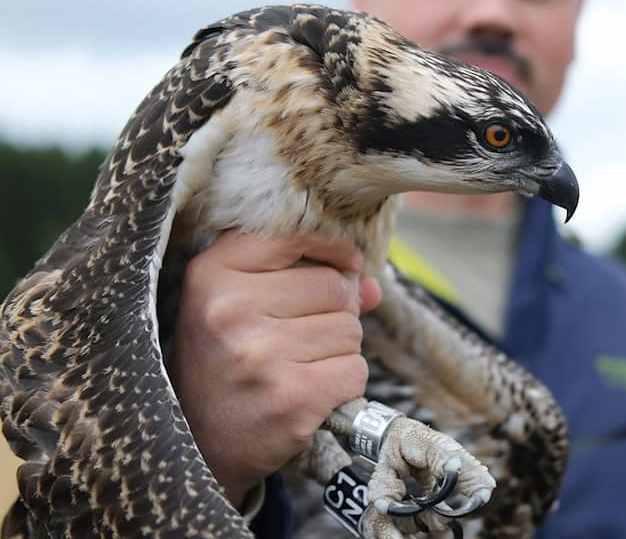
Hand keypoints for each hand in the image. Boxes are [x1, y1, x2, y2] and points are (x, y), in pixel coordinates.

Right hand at [168, 230, 381, 506]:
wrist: (198, 446)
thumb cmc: (226, 363)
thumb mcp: (241, 306)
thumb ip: (305, 277)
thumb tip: (370, 284)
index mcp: (211, 275)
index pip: (295, 236)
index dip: (331, 247)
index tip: (346, 261)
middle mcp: (231, 310)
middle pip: (335, 286)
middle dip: (337, 310)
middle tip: (302, 337)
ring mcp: (262, 355)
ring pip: (350, 329)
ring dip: (340, 349)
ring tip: (300, 366)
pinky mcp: (292, 398)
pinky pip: (355, 370)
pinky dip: (345, 382)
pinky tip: (312, 391)